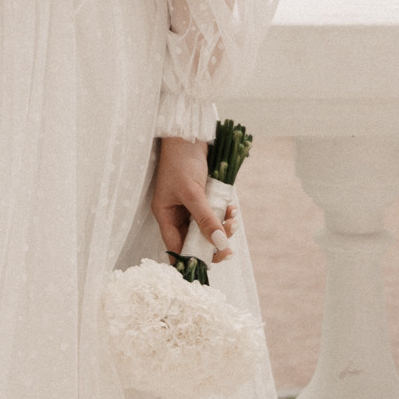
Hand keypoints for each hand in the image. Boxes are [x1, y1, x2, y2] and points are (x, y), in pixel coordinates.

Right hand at [153, 137, 230, 263]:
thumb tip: (219, 245)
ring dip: (222, 227)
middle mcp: (177, 213)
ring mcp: (190, 205)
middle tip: (228, 247)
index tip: (209, 264)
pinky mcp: (203, 197)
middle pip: (194, 239)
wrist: (189, 134)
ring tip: (233, 219)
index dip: (191, 259)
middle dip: (212, 243)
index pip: (176, 247)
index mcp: (166, 215)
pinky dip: (224, 213)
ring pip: (207, 227)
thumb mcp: (193, 192)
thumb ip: (205, 219)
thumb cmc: (181, 161)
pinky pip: (214, 213)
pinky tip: (232, 208)